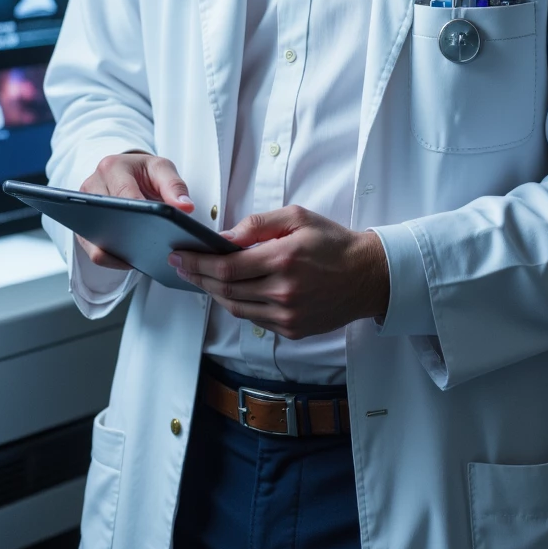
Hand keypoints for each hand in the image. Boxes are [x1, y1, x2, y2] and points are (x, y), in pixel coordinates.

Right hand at [76, 151, 193, 269]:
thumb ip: (175, 186)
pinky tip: (131, 260)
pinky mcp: (82, 227)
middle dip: (129, 233)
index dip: (139, 212)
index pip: (124, 193)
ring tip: (142, 254)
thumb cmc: (143, 173)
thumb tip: (186, 207)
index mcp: (112, 167)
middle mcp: (92, 185)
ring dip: (118, 251)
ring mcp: (84, 208)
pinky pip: (94, 251)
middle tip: (151, 245)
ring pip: (97, 238)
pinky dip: (112, 259)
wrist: (127, 174)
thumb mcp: (162, 170)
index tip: (154, 226)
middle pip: (108, 217)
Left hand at [169, 206, 388, 336]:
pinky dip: (237, 304)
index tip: (179, 255)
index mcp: (283, 259)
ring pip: (236, 307)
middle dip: (197, 277)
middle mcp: (283, 292)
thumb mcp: (298, 218)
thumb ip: (258, 223)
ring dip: (213, 293)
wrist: (368, 276)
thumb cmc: (333, 243)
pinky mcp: (292, 330)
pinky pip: (254, 319)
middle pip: (225, 290)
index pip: (226, 266)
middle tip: (180, 266)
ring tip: (200, 278)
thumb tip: (225, 236)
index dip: (197, 263)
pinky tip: (229, 291)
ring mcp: (288, 316)